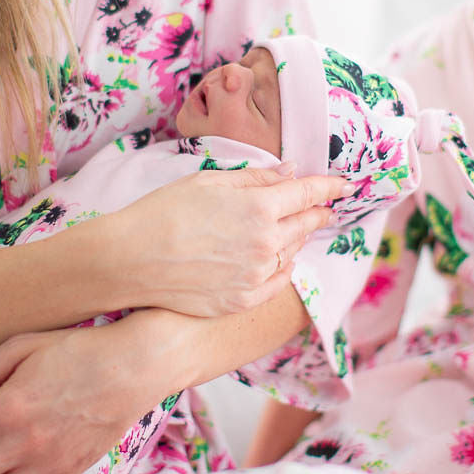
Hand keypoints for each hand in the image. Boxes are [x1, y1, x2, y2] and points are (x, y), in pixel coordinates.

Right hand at [116, 164, 347, 316]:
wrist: (130, 260)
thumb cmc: (164, 212)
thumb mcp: (210, 181)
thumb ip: (256, 178)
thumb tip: (289, 173)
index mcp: (260, 208)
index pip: (308, 193)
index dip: (329, 185)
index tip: (343, 184)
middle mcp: (267, 244)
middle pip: (307, 224)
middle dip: (318, 212)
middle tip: (323, 206)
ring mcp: (257, 276)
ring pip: (293, 252)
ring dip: (297, 237)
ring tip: (292, 228)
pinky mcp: (244, 300)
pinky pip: (278, 281)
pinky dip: (283, 266)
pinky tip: (276, 258)